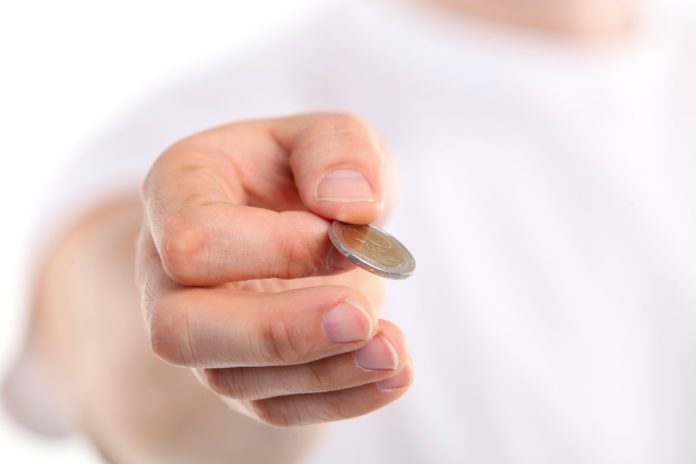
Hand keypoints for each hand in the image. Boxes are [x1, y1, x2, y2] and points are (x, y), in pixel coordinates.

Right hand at [135, 113, 413, 426]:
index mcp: (177, 191)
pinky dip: (339, 398)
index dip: (275, 248)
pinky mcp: (241, 370)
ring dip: (321, 373)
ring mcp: (201, 329)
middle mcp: (168, 269)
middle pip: (182, 329)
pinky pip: (274, 406)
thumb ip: (339, 148)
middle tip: (361, 317)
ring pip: (232, 378)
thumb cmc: (308, 171)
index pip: (194, 241)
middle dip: (277, 332)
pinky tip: (392, 375)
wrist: (301, 217)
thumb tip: (348, 204)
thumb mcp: (330, 134)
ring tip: (393, 351)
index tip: (346, 238)